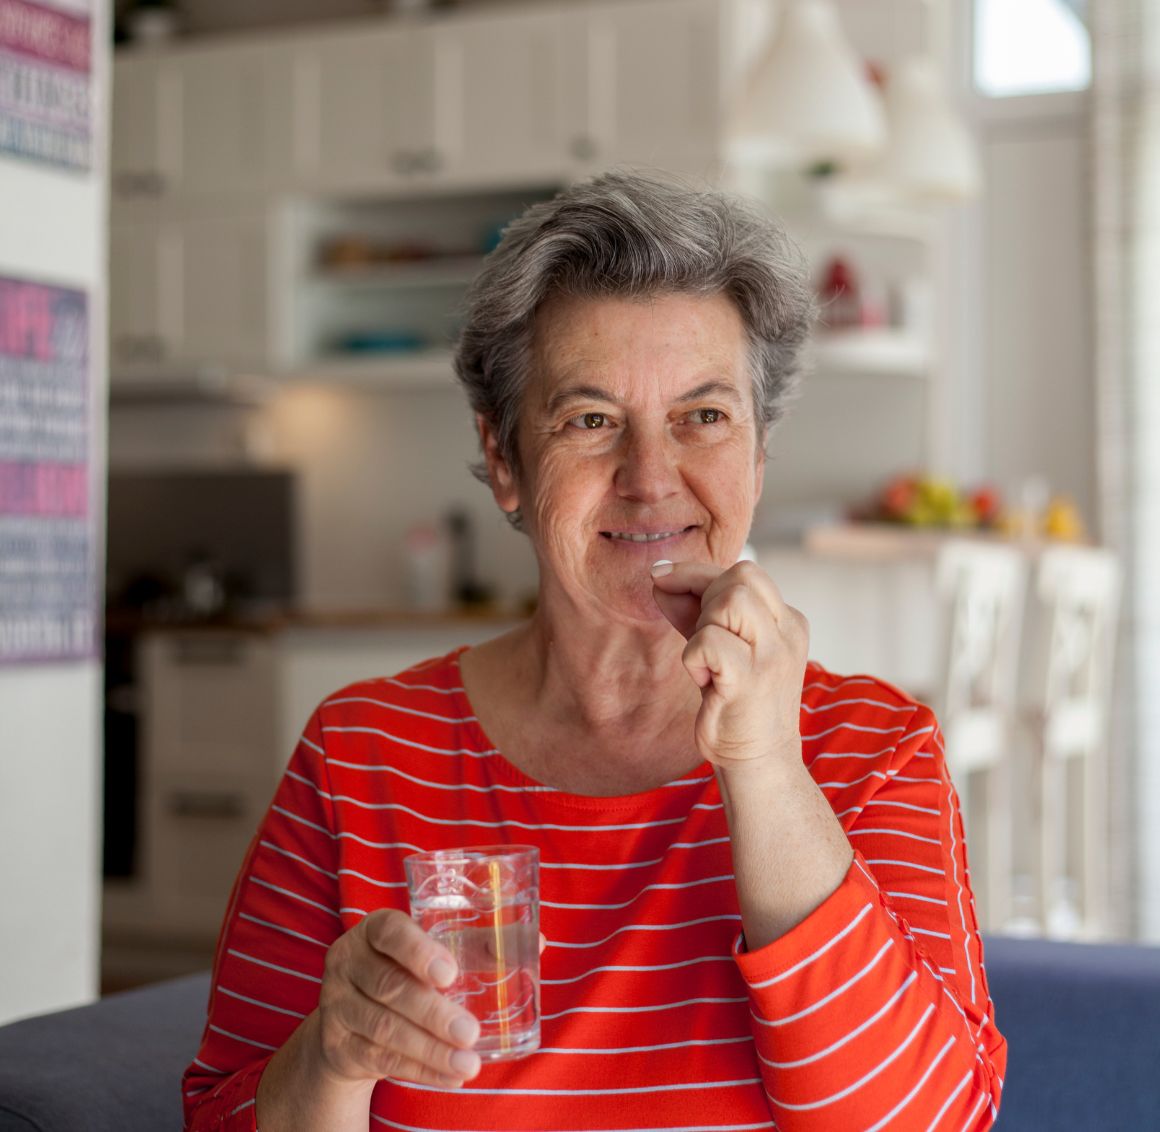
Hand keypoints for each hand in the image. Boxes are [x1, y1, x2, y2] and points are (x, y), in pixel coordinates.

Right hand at [315, 908, 482, 1088]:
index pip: (390, 931)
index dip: (418, 951)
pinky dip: (421, 1071)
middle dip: (433, 1013)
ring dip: (431, 1050)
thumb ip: (476, 946)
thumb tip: (535, 940)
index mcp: (373, 930)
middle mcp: (348, 962)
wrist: (349, 1018)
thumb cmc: (403, 971)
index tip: (449, 973)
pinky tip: (451, 1077)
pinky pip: (381, 1060)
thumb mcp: (430, 952)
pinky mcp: (337, 1045)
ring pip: (385, 1030)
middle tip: (470, 1032)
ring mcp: (338, 1005)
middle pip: (389, 986)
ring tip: (469, 1063)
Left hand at [650, 559, 808, 767]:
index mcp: (787, 620)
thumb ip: (692, 611)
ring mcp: (773, 654)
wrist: (758, 763)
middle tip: (699, 638)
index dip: (698, 572)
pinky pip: (709, 641)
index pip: (745, 572)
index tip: (663, 578)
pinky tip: (704, 681)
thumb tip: (659, 574)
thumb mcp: (718, 647)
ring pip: (730, 600)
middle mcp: (787, 631)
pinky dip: (693, 656)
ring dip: (702, 627)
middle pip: (741, 576)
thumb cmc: (736, 704)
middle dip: (704, 597)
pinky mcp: (751, 678)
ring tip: (707, 661)